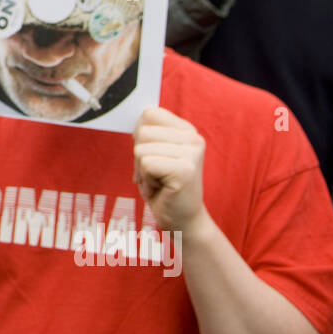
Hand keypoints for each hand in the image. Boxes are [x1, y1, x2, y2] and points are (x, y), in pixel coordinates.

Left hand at [132, 107, 205, 231]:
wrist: (182, 219)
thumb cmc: (162, 186)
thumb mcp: (153, 153)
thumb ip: (147, 134)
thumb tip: (138, 118)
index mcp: (187, 130)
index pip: (149, 114)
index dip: (141, 137)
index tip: (153, 156)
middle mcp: (194, 138)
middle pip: (143, 132)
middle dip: (140, 156)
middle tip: (156, 174)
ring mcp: (192, 153)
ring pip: (141, 150)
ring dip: (142, 171)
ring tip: (159, 182)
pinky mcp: (186, 170)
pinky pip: (146, 164)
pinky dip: (146, 180)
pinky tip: (161, 189)